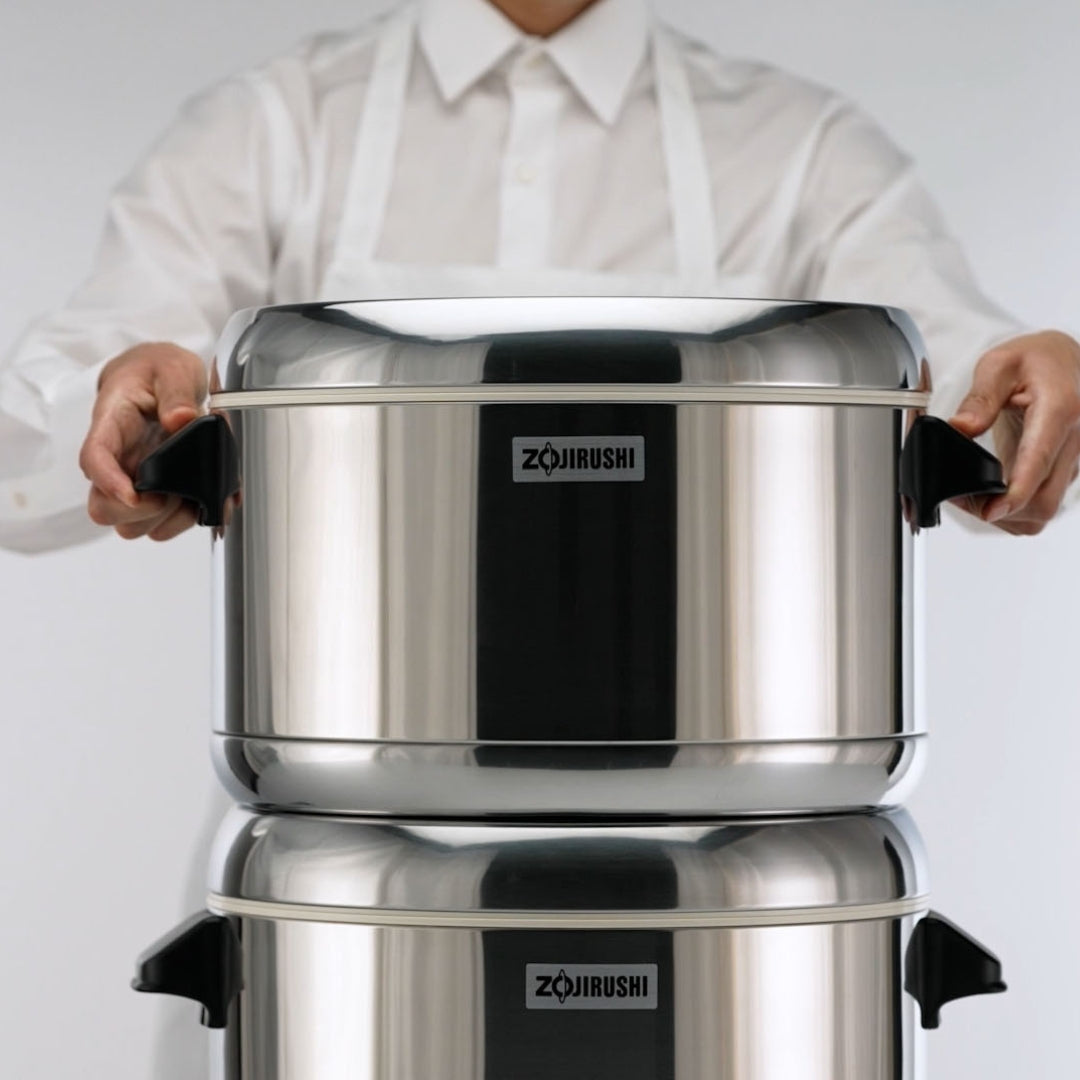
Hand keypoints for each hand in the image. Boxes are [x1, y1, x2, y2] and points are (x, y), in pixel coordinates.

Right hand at [79, 343, 206, 540]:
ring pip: (133, 525)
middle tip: (173, 491)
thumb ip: (176, 392)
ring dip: (166, 520)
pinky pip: (165, 524)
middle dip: (139, 511)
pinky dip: (190, 520)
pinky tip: (211, 500)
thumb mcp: (172, 368)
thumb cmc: (158, 371)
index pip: (94, 460)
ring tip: (193, 494)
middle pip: (104, 508)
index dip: (108, 483)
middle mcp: (119, 461)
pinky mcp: (160, 492)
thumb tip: (181, 419)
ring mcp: (137, 480)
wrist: (162, 375)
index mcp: (112, 425)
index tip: (134, 495)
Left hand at [950, 330, 1079, 534]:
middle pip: (1045, 499)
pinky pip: (1045, 501)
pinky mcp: (1065, 469)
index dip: (1015, 493)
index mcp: (1059, 410)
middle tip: (966, 499)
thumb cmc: (1035, 359)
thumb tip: (960, 426)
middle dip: (1004, 510)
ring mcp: (1073, 458)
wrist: (1063, 359)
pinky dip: (1018, 509)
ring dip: (1010, 514)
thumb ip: (980, 398)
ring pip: (1046, 507)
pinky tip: (993, 497)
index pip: (1039, 461)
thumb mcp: (999, 364)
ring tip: (975, 498)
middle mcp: (1073, 439)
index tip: (991, 510)